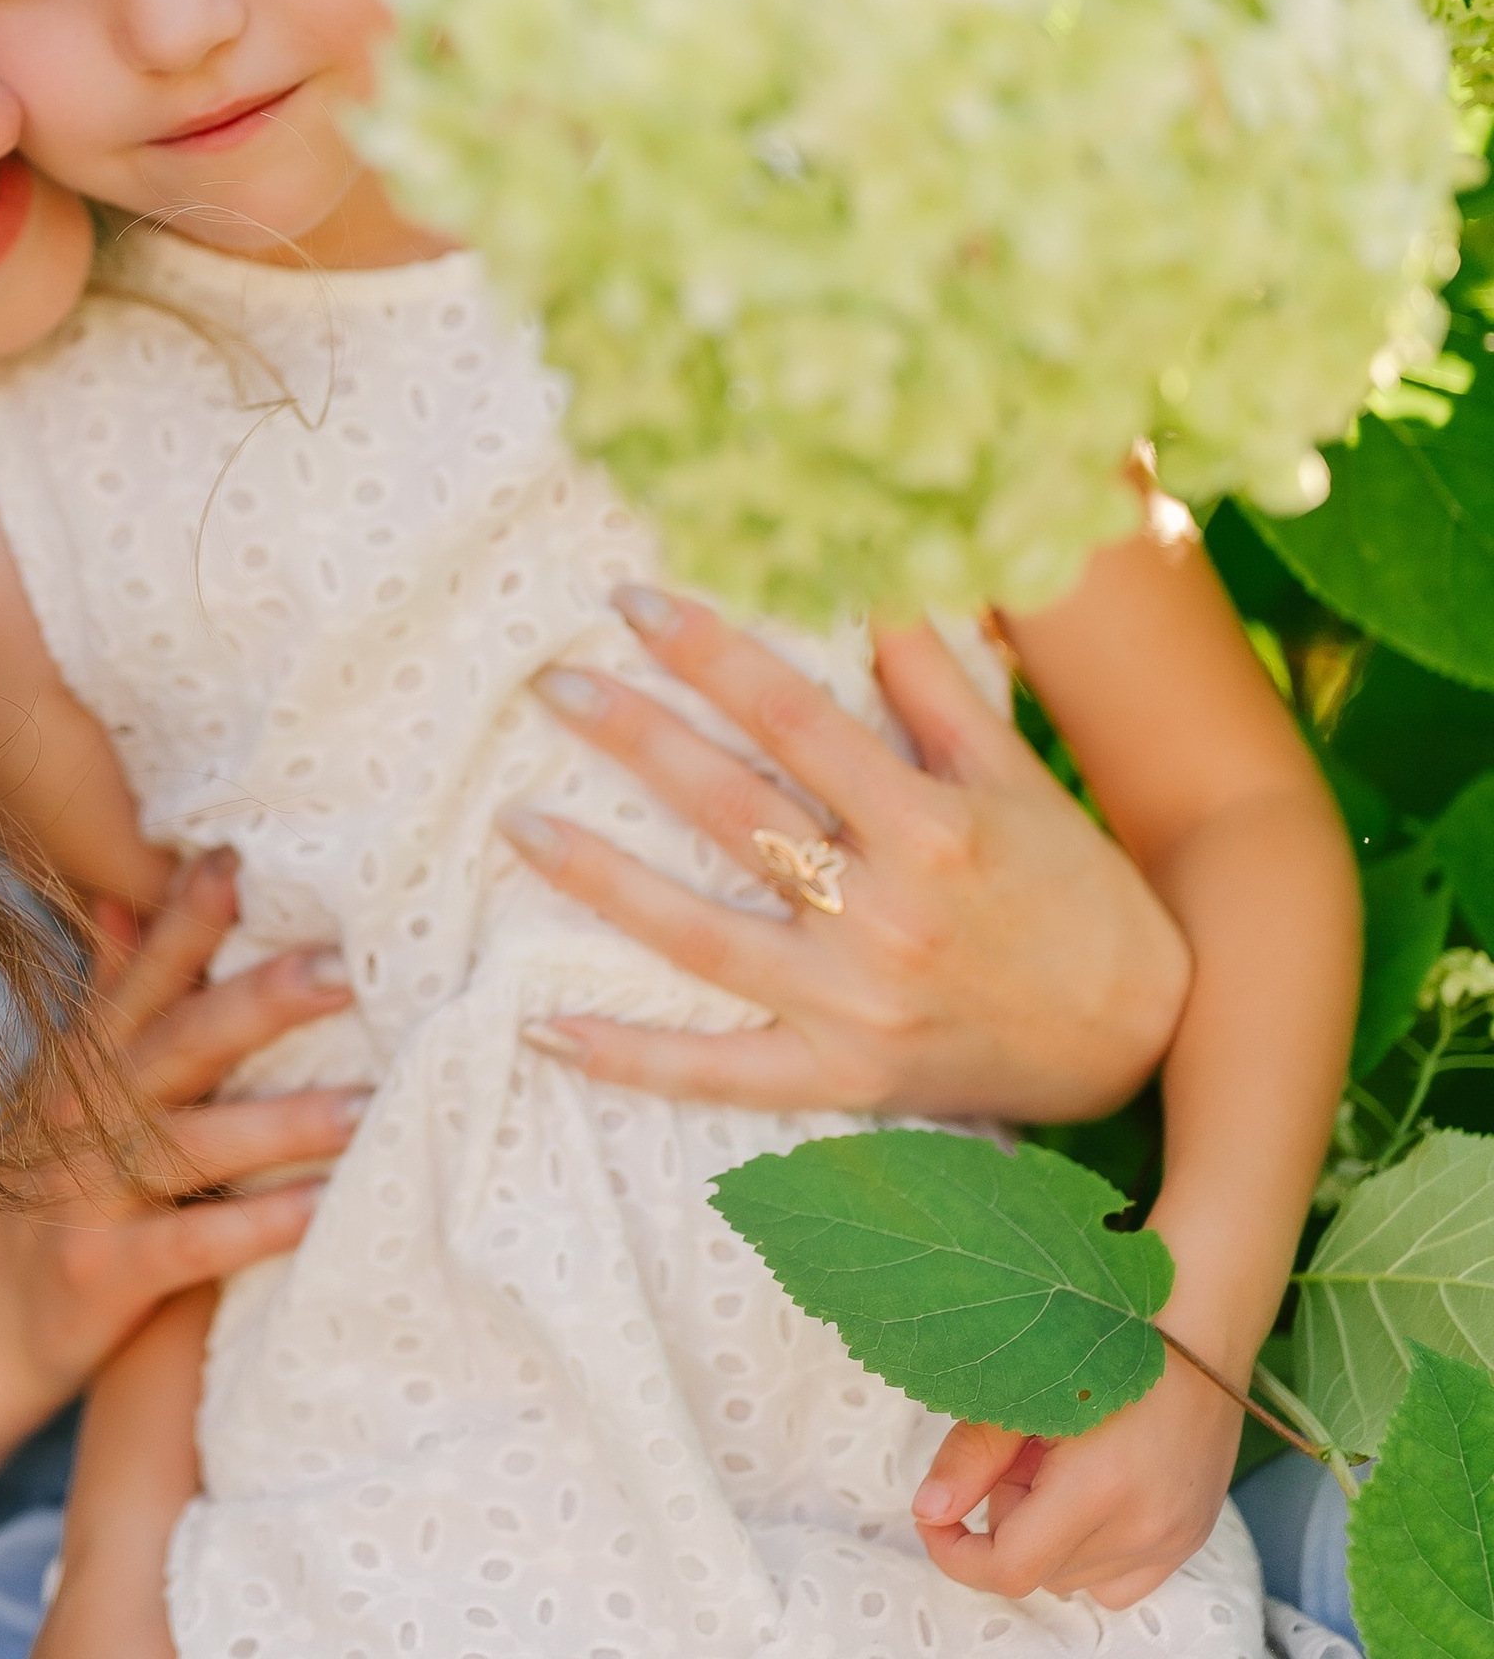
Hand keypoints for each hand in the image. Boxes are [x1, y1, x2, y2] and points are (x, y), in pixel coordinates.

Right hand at [0, 852, 360, 1420]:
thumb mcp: (62, 1085)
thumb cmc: (43, 1189)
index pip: (142, 977)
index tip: (245, 857)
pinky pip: (191, 1245)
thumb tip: (129, 890)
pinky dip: (258, 1225)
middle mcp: (80, 1117)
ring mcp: (86, 1196)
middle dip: (260, 1004)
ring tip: (372, 1100)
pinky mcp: (103, 1275)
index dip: (187, 918)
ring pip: (192, 1146)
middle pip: (178, 1047)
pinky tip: (325, 1207)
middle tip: (345, 969)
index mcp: (82, 1063)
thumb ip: (108, 994)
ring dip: (284, 1122)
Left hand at [507, 590, 1189, 1124]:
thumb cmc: (1070, 888)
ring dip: (601, 880)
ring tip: (517, 824)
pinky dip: (628, 1056)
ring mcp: (856, 1005)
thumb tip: (869, 579)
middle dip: (635, 739)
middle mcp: (887, 913)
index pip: (794, 718)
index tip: (632, 602)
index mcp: (931, 825)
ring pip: (700, 935)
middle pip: (732, 810)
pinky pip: (715, 1071)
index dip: (709, 653)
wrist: (1141, 1034)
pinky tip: (542, 1026)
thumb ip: (933, 681)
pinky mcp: (840, 1079)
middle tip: (551, 685)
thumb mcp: (1011, 775)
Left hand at [910, 1346, 1244, 1610]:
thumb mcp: (1022, 1390)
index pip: (1010, 1569)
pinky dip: (1091, 1552)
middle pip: (1040, 1573)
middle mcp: (1146, 1528)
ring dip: (1051, 1539)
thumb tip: (927, 1513)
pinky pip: (1121, 1580)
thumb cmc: (1102, 1340)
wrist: (1196, 1323)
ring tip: (1063, 1464)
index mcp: (1101, 1488)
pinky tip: (1093, 1496)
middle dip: (1009, 1524)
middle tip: (1022, 1454)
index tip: (935, 1520)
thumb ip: (971, 1456)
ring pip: (1076, 1580)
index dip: (957, 1554)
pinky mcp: (1192, 1536)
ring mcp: (1177, 1538)